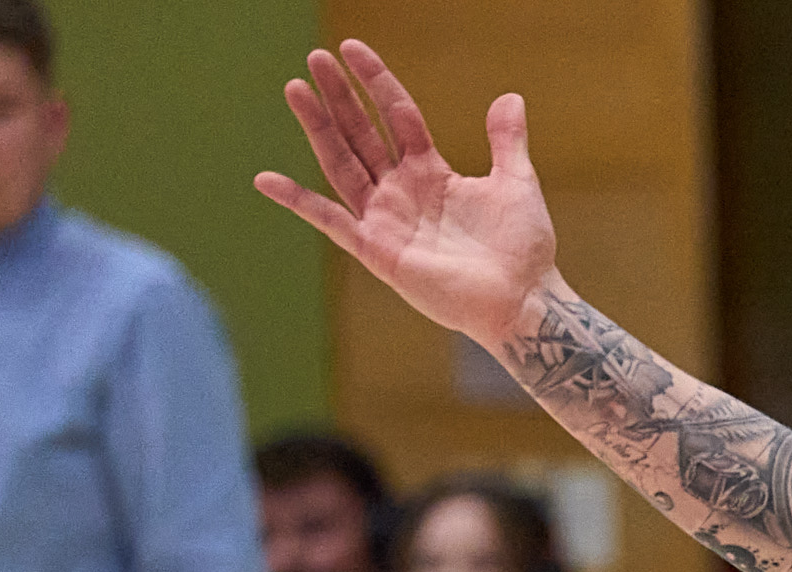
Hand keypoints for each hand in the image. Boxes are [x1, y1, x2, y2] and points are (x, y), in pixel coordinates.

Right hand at [257, 42, 558, 350]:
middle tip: (315, 57)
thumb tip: (509, 96)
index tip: (351, 47)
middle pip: (362, 133)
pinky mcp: (378, 251)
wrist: (525, 302)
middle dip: (340, 96)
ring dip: (318, 127)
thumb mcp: (517, 183)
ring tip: (296, 88)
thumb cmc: (523, 251)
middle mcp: (402, 192)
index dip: (376, 82)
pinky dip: (299, 201)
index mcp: (431, 173)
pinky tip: (266, 179)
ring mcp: (387, 220)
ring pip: (342, 163)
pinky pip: (331, 221)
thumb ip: (507, 141)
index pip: (396, 115)